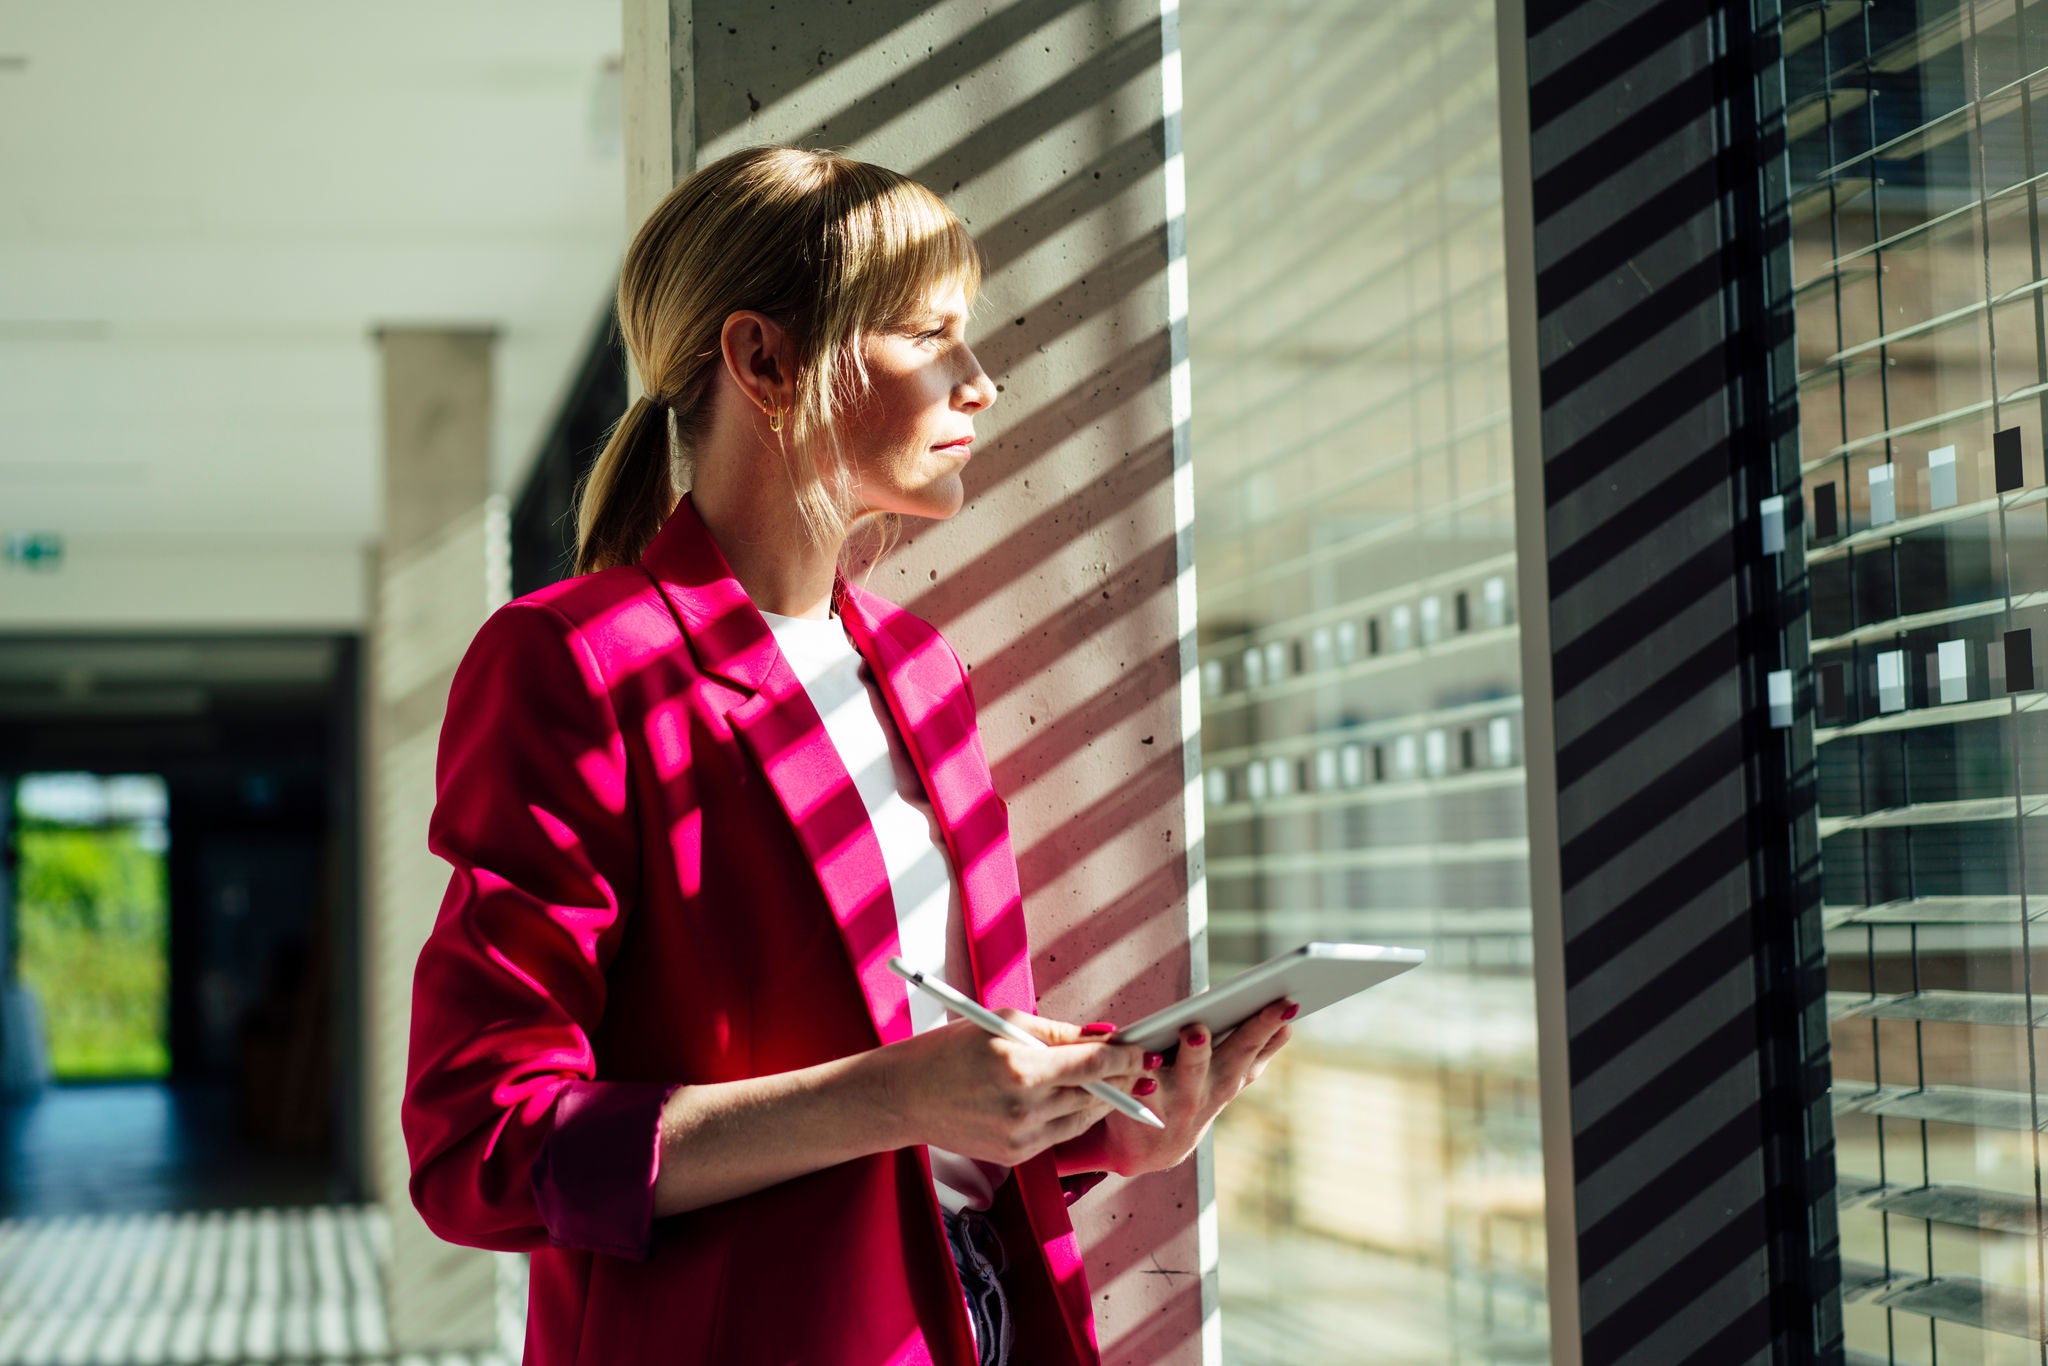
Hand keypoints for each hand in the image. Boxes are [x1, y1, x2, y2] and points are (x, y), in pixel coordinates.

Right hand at [877, 1011, 1148, 1167]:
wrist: (904, 1097)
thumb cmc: (951, 1049)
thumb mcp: (1004, 1023)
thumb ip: (1059, 1033)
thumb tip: (1105, 1035)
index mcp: (1020, 1067)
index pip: (1092, 1064)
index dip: (1125, 1057)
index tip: (1145, 1051)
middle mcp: (1023, 1107)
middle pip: (1094, 1094)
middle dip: (1122, 1079)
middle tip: (1142, 1064)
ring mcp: (1019, 1137)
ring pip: (1083, 1118)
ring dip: (1104, 1100)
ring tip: (1119, 1082)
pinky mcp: (1014, 1155)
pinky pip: (1060, 1134)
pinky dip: (1075, 1116)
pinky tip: (1084, 1100)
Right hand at [1068, 999, 1295, 1179]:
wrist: (1151, 1147)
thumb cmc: (1128, 1101)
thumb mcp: (1115, 1089)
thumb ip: (1123, 1059)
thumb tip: (1136, 1028)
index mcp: (1149, 1098)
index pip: (1151, 1078)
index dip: (1162, 1061)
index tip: (1187, 1033)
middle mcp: (1185, 1100)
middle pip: (1199, 1070)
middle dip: (1205, 1048)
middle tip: (1207, 1026)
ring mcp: (1213, 1097)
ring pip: (1237, 1065)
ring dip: (1259, 1035)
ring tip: (1283, 1007)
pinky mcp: (1229, 1091)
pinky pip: (1252, 1067)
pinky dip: (1270, 1044)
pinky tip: (1287, 1021)